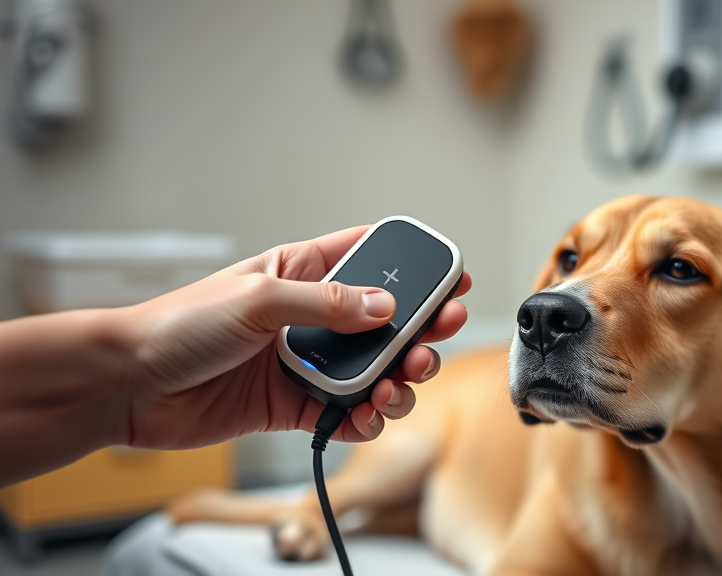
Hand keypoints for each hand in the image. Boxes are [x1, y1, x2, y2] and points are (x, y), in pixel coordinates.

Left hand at [117, 226, 470, 448]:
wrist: (131, 386)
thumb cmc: (179, 325)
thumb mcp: (259, 298)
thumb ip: (328, 303)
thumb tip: (386, 305)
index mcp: (302, 273)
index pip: (372, 258)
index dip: (415, 265)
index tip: (452, 276)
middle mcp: (312, 318)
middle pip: (387, 320)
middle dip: (420, 329)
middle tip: (438, 334)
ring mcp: (308, 363)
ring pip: (376, 370)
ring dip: (399, 379)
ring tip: (399, 383)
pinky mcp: (298, 406)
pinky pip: (348, 413)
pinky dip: (366, 418)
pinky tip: (368, 415)